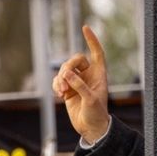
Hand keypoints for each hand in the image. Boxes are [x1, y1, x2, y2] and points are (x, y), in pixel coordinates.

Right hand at [53, 26, 112, 143]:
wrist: (90, 127)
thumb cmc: (96, 114)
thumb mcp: (91, 100)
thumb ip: (80, 86)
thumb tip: (68, 74)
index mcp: (99, 75)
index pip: (97, 53)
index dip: (92, 40)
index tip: (85, 28)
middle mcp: (88, 75)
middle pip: (75, 60)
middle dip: (67, 68)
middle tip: (65, 83)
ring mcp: (77, 81)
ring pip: (64, 70)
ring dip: (60, 79)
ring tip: (62, 92)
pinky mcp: (68, 88)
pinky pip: (58, 80)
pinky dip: (56, 85)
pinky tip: (59, 95)